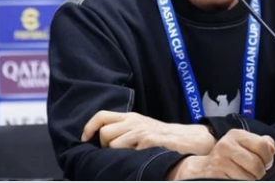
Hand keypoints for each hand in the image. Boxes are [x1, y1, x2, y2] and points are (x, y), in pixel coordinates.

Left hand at [81, 110, 215, 154]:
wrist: (189, 139)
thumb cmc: (164, 137)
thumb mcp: (143, 127)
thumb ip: (125, 130)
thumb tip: (102, 142)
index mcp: (131, 118)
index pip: (102, 116)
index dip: (89, 127)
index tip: (85, 139)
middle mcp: (134, 122)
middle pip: (104, 133)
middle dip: (105, 147)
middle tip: (116, 153)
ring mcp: (141, 132)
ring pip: (113, 145)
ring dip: (117, 155)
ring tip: (130, 157)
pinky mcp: (149, 141)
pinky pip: (128, 153)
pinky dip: (130, 159)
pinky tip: (140, 159)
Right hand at [167, 129, 274, 180]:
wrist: (202, 169)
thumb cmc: (228, 157)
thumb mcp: (242, 144)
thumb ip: (261, 143)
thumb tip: (272, 148)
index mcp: (236, 135)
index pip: (263, 146)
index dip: (268, 158)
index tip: (264, 162)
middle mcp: (226, 145)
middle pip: (257, 165)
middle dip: (259, 173)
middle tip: (252, 172)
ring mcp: (220, 161)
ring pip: (249, 178)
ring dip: (250, 180)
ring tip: (241, 176)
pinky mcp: (216, 176)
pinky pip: (239, 182)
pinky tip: (234, 179)